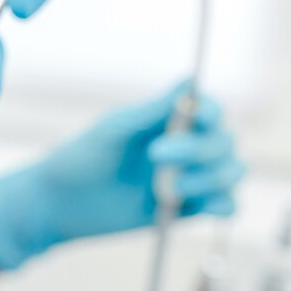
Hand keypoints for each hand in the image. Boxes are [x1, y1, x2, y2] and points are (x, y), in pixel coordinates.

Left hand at [0, 83, 243, 270]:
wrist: (60, 204)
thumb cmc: (80, 158)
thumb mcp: (114, 130)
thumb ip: (153, 111)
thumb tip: (189, 80)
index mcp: (168, 122)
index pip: (209, 111)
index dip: (212, 112)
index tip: (200, 117)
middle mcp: (184, 147)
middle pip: (223, 142)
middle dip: (199, 150)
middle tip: (157, 156)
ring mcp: (187, 177)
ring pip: (230, 172)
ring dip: (211, 178)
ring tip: (172, 189)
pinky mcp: (186, 209)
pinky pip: (225, 205)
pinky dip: (224, 205)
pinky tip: (207, 207)